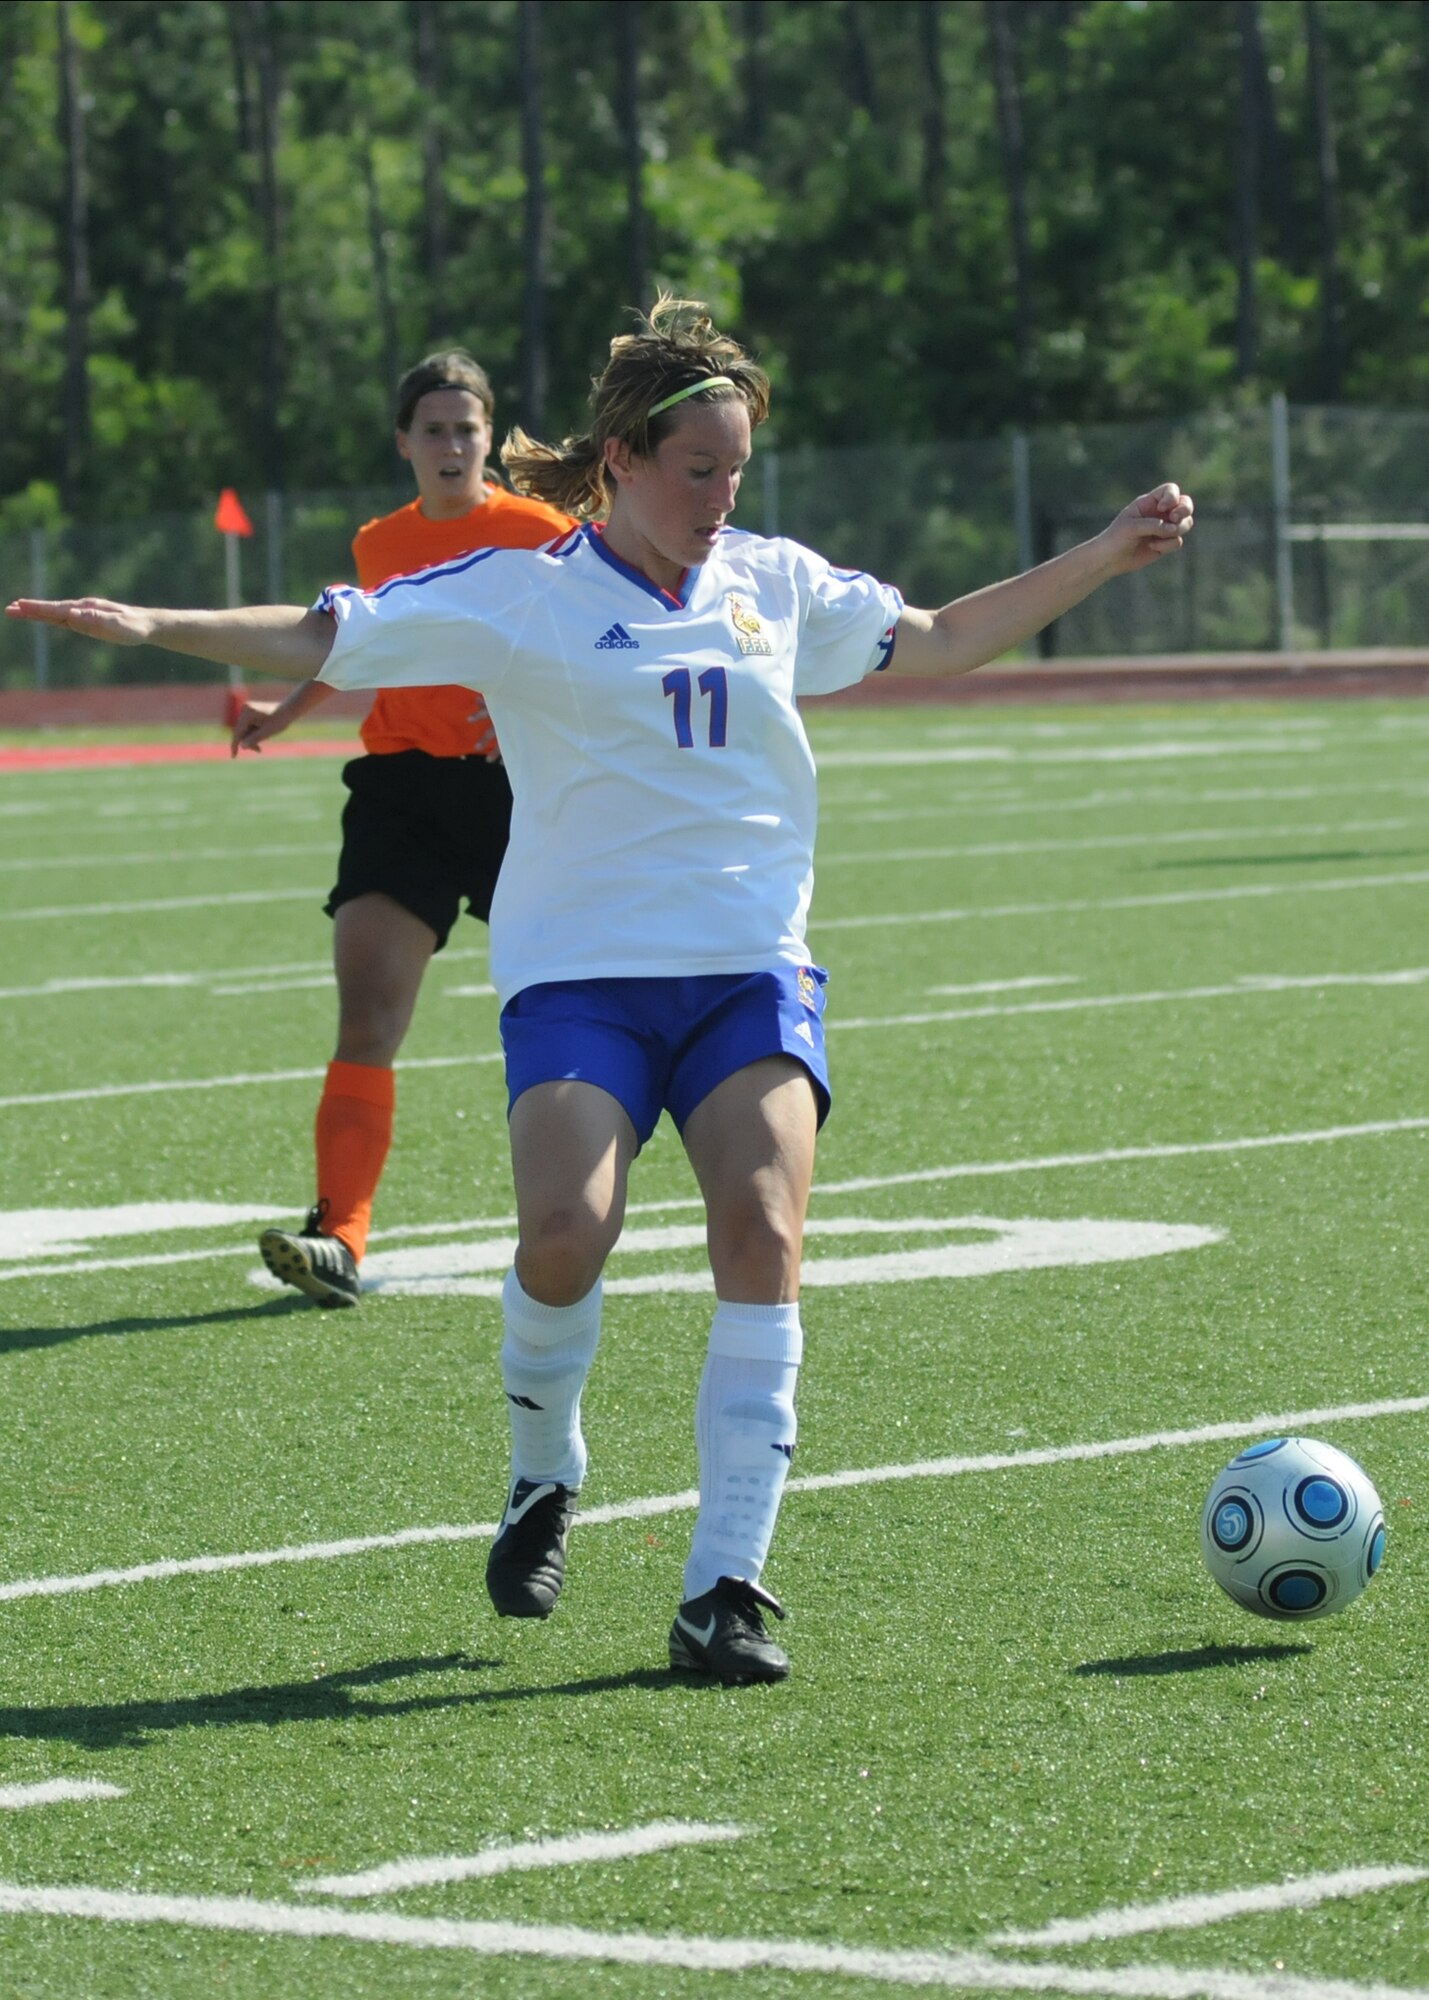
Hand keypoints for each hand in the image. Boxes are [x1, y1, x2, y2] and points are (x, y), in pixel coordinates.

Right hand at [4, 596, 155, 644]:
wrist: (147, 625)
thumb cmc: (134, 628)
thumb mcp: (118, 627)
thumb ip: (96, 621)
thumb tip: (72, 615)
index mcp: (87, 609)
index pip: (58, 610)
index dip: (39, 609)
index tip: (21, 606)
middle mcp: (83, 608)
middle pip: (52, 609)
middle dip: (31, 610)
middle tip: (9, 609)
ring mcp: (84, 613)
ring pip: (55, 613)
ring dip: (36, 612)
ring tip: (16, 610)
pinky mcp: (86, 621)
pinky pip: (63, 619)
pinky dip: (49, 617)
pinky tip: (40, 616)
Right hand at [230, 699, 283, 757]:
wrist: (288, 710)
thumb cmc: (280, 721)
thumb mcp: (267, 732)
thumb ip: (254, 739)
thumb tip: (242, 746)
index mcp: (247, 713)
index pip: (238, 731)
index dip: (235, 745)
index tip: (234, 756)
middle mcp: (245, 709)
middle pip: (240, 731)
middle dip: (248, 741)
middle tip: (259, 750)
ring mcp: (247, 710)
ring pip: (244, 730)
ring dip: (251, 738)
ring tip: (264, 741)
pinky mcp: (250, 711)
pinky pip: (247, 726)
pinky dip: (253, 733)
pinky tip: (262, 735)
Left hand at [1099, 484, 1194, 573]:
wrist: (1110, 559)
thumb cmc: (1117, 538)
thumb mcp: (1132, 527)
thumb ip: (1154, 525)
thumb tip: (1174, 529)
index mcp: (1149, 502)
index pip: (1170, 490)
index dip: (1172, 497)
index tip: (1161, 508)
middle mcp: (1160, 513)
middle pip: (1185, 503)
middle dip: (1185, 510)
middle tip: (1174, 518)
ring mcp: (1165, 528)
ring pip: (1185, 523)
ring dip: (1177, 530)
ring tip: (1158, 539)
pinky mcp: (1166, 543)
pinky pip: (1177, 541)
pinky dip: (1167, 545)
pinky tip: (1152, 547)